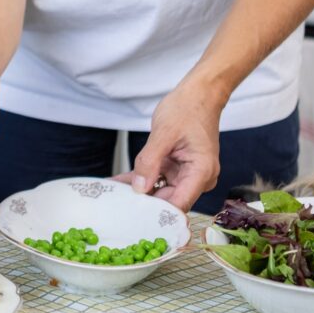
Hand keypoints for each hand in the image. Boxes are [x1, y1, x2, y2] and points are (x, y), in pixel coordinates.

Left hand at [116, 82, 221, 211]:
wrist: (199, 95)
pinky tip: (120, 183)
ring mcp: (187, 174)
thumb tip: (140, 188)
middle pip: (169, 201)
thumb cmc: (188, 109)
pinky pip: (157, 178)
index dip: (156, 213)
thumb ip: (150, 161)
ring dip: (138, 192)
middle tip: (115, 208)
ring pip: (160, 191)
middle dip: (143, 204)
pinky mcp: (177, 168)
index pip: (178, 204)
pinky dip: (141, 179)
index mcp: (201, 172)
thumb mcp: (164, 133)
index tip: (134, 217)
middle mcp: (197, 178)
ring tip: (112, 197)